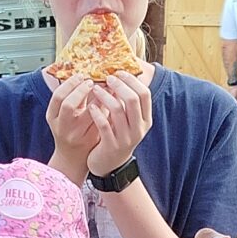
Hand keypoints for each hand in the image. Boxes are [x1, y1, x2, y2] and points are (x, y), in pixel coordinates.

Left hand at [42, 64, 154, 179]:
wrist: (110, 164)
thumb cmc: (117, 136)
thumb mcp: (128, 121)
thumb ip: (127, 103)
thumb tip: (121, 75)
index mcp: (146, 120)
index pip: (144, 94)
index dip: (132, 80)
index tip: (119, 73)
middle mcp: (139, 129)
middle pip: (133, 99)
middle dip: (119, 85)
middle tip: (107, 78)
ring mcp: (126, 139)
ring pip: (117, 110)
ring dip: (105, 96)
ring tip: (95, 89)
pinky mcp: (111, 146)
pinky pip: (104, 125)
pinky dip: (96, 112)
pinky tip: (90, 106)